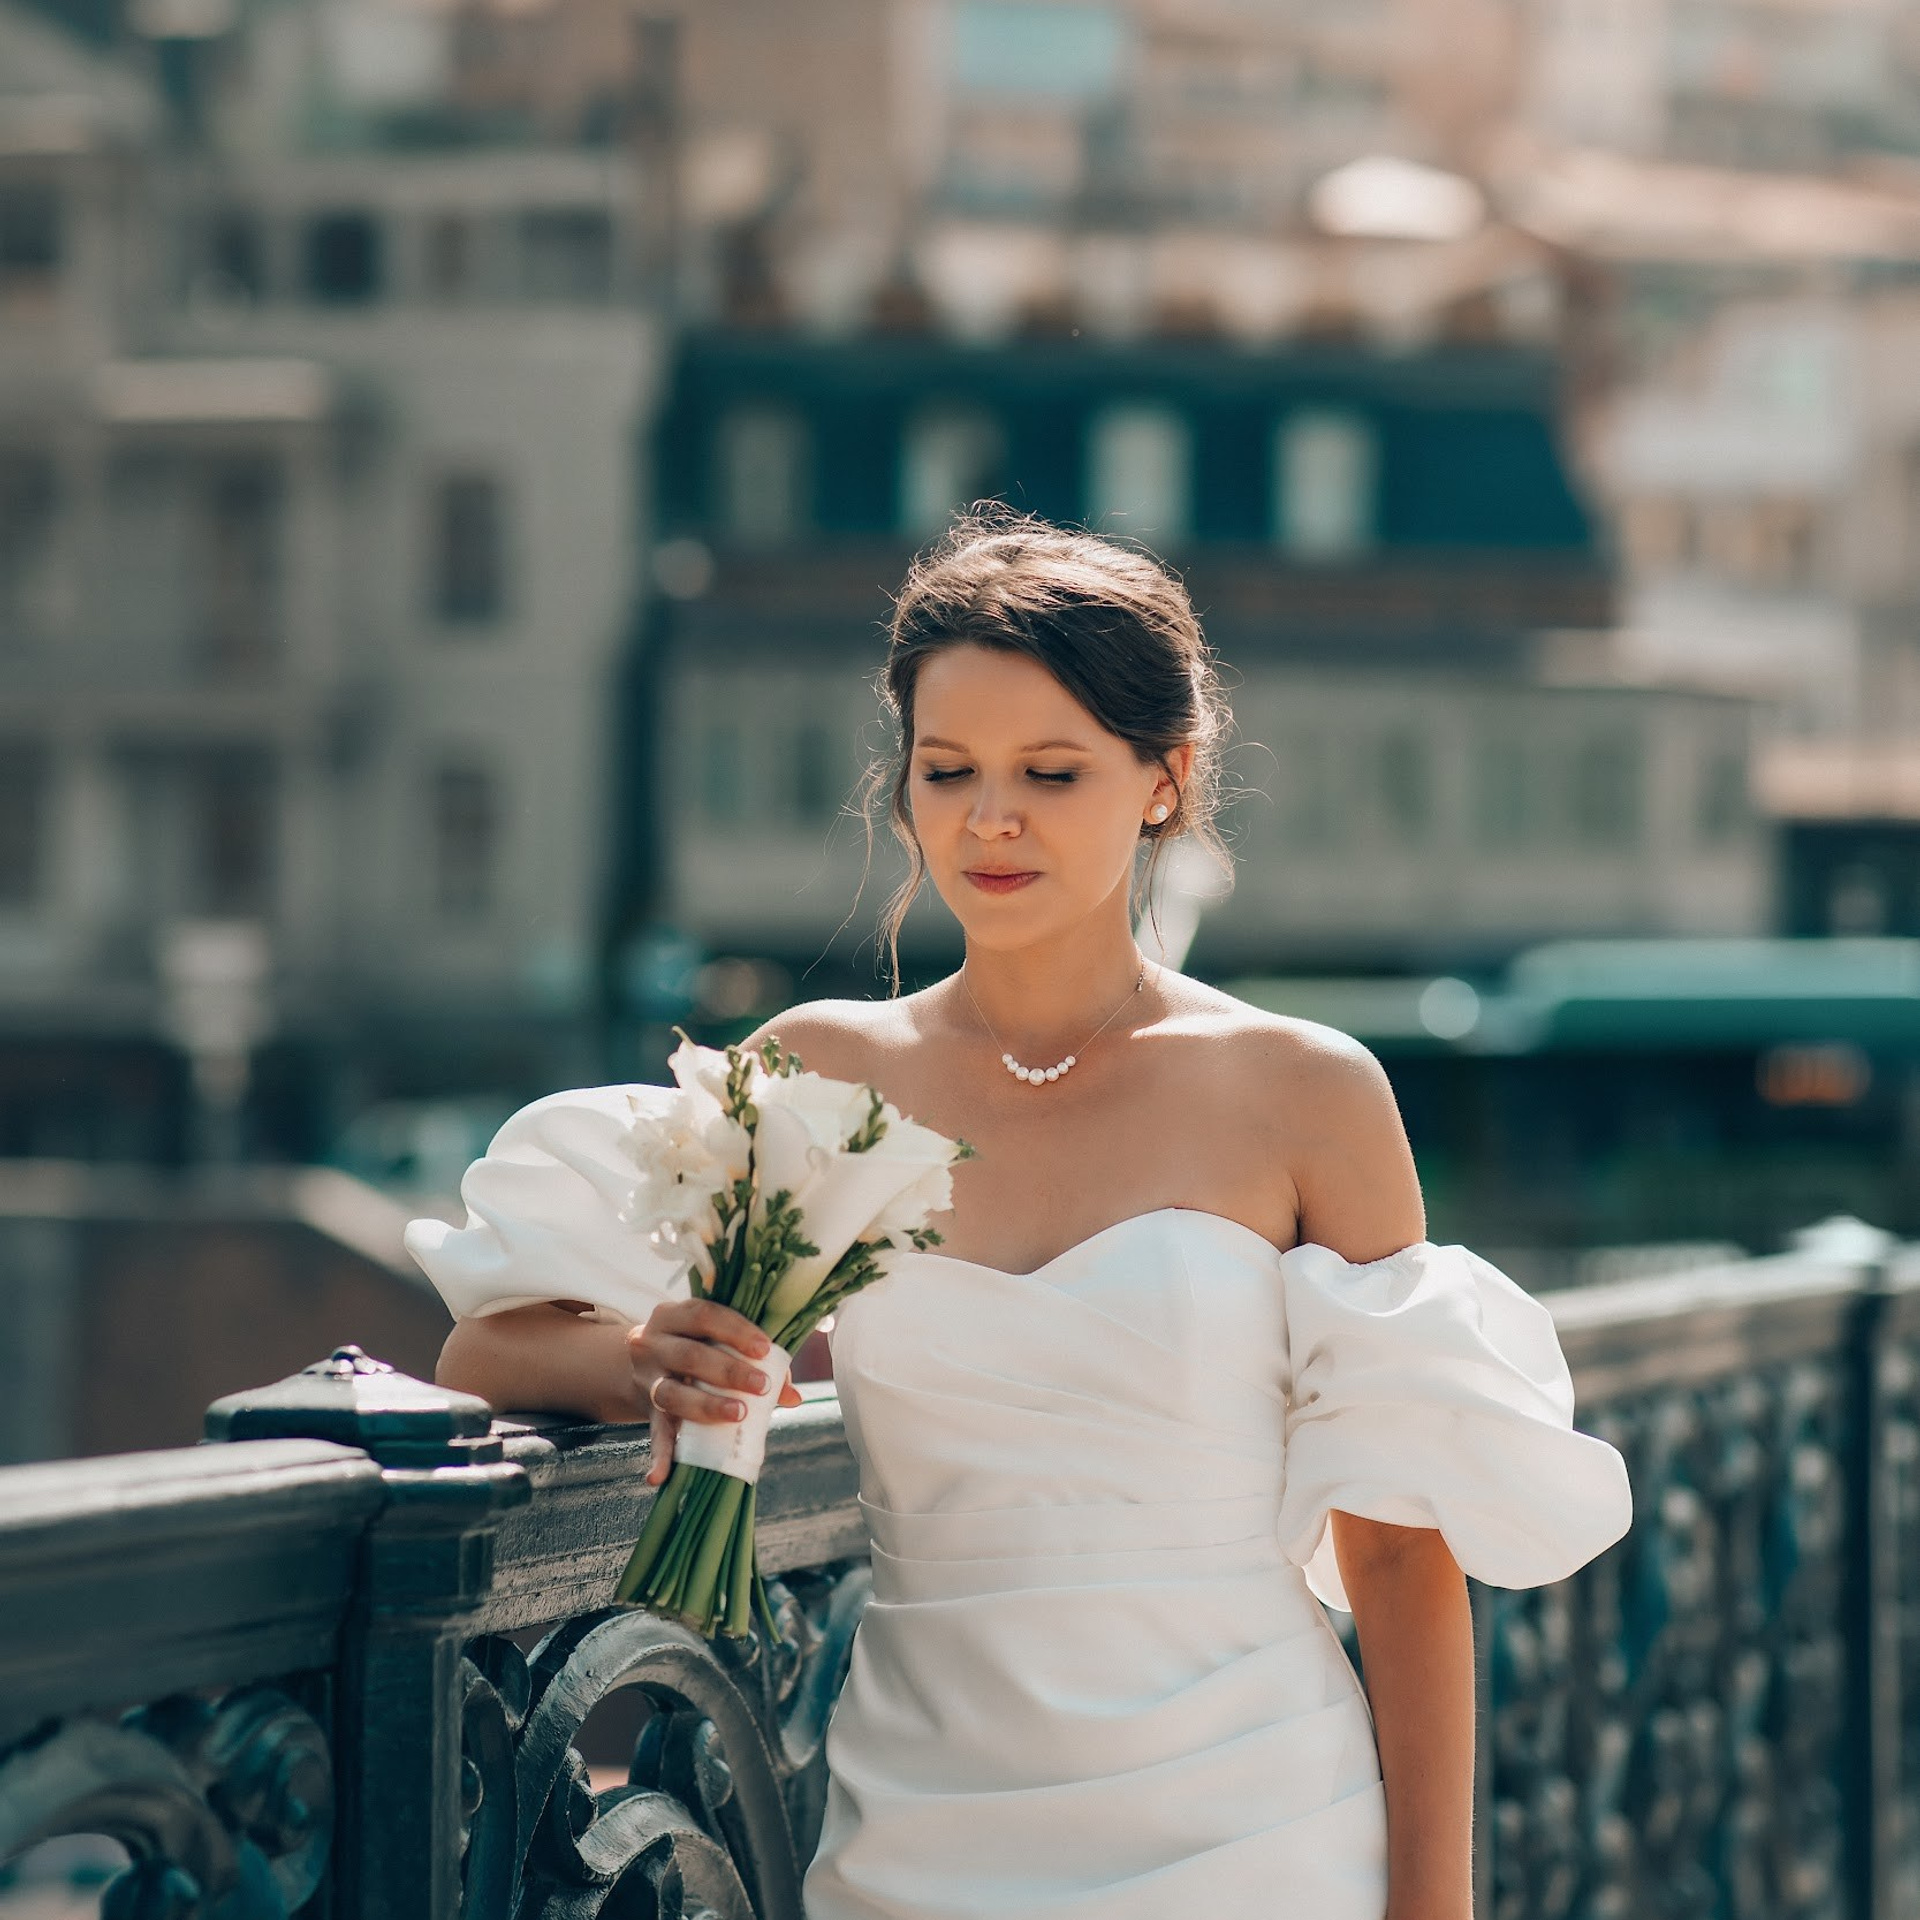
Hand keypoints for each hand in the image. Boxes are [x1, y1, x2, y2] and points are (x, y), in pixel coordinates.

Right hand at [627, 1299, 803, 1485]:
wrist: (638, 1366)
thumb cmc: (695, 1347)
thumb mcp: (713, 1341)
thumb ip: (754, 1359)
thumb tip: (792, 1394)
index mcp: (673, 1316)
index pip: (704, 1315)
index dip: (735, 1330)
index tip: (765, 1349)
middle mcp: (652, 1344)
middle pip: (689, 1356)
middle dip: (728, 1371)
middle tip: (762, 1387)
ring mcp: (648, 1380)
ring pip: (671, 1394)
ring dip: (706, 1406)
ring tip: (738, 1415)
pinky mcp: (647, 1412)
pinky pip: (654, 1435)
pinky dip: (659, 1456)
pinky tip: (660, 1476)